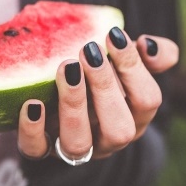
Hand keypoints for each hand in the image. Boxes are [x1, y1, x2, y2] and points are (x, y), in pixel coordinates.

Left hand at [17, 29, 178, 160]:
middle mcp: (107, 139)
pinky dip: (32, 129)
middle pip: (118, 130)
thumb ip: (153, 54)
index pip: (147, 101)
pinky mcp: (40, 149)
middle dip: (105, 88)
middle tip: (89, 51)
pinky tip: (32, 102)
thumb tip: (148, 45)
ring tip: (66, 68)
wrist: (61, 98)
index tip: (113, 35)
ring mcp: (74, 148)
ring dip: (73, 105)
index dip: (134, 69)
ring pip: (78, 144)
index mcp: (134, 117)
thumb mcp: (127, 63)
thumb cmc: (101, 76)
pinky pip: (35, 150)